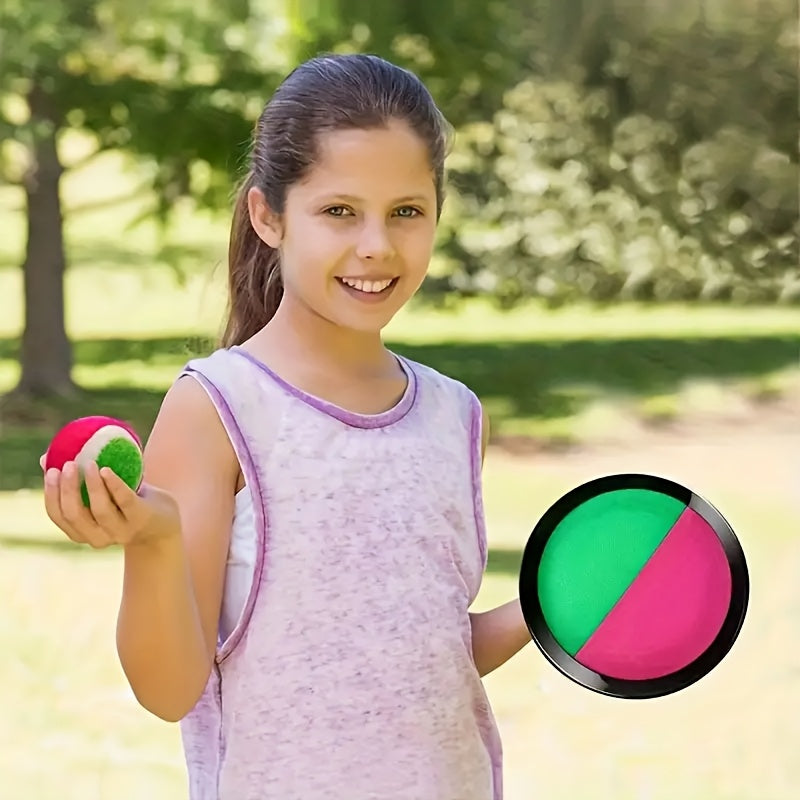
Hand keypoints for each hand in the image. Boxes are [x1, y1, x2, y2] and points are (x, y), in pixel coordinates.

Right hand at [41, 456, 179, 549]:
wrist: (164, 522)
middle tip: (67, 464)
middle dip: (67, 489)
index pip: (59, 516)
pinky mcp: (141, 518)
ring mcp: (122, 530)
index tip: (51, 471)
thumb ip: (78, 480)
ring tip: (89, 463)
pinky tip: (106, 470)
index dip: (51, 495)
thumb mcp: (102, 494)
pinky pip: (125, 501)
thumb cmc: (127, 504)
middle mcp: (99, 537)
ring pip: (99, 510)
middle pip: (75, 515)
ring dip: (91, 485)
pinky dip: (114, 485)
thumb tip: (46, 458)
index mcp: (83, 532)